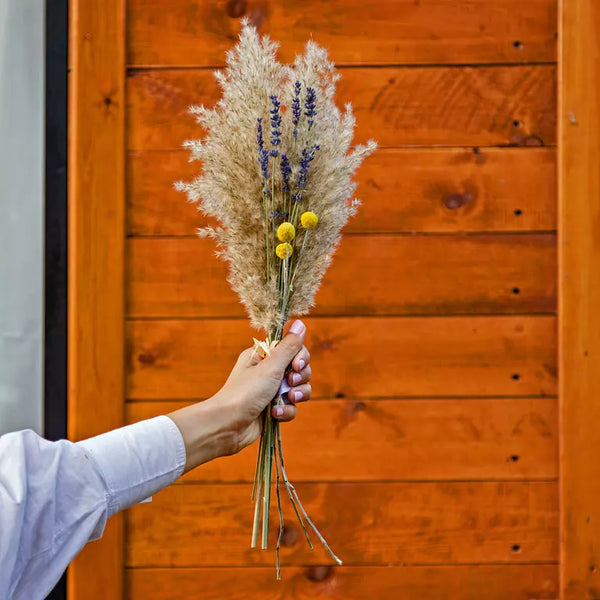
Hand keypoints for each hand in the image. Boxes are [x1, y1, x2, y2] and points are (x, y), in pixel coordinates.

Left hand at [167, 320, 311, 472]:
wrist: (227, 425)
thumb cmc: (245, 392)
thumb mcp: (270, 366)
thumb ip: (289, 346)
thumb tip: (301, 323)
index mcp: (264, 356)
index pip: (293, 348)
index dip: (300, 357)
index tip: (296, 365)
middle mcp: (268, 371)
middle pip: (300, 368)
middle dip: (300, 377)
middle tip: (289, 382)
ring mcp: (271, 391)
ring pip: (299, 388)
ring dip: (297, 394)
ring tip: (287, 398)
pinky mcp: (273, 409)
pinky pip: (291, 407)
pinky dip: (286, 411)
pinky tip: (274, 414)